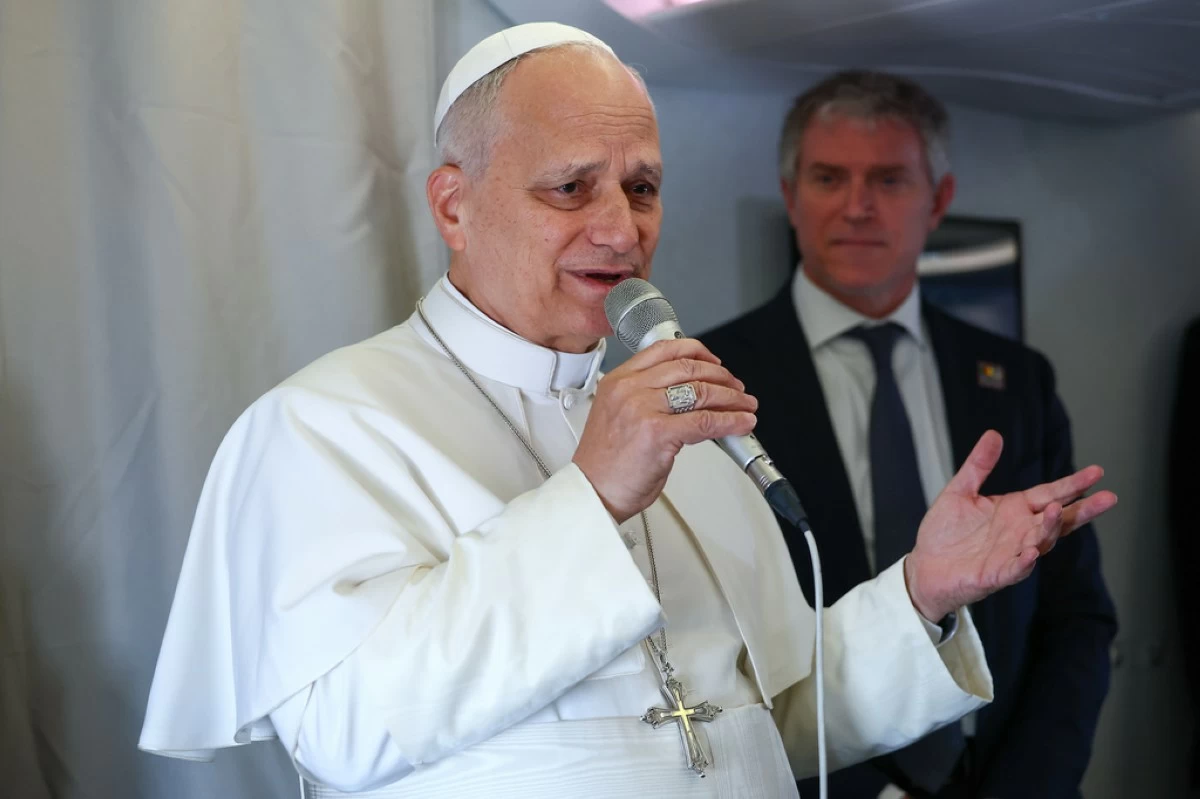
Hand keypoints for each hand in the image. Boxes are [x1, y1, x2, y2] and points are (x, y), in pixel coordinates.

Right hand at [573, 339, 757, 522]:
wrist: (593, 493)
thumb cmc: (605, 464)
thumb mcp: (619, 416)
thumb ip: (647, 399)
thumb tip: (688, 398)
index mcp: (618, 381)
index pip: (665, 350)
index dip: (698, 351)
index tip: (714, 362)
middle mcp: (629, 389)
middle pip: (688, 368)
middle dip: (721, 376)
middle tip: (736, 388)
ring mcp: (643, 408)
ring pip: (701, 391)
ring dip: (732, 398)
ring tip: (745, 406)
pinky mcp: (658, 433)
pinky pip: (705, 421)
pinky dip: (730, 421)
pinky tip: (741, 424)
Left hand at [904, 430, 1117, 620]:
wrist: (924, 566)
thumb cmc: (945, 532)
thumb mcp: (960, 491)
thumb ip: (978, 465)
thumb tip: (994, 434)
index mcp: (1015, 510)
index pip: (1051, 494)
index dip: (1073, 484)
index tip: (1097, 472)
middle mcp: (1020, 531)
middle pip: (1058, 519)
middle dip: (1083, 509)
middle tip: (1108, 497)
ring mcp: (1012, 554)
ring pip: (1041, 542)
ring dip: (1051, 528)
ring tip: (1057, 511)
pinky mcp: (996, 575)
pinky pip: (1016, 569)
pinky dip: (1025, 562)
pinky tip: (1032, 552)